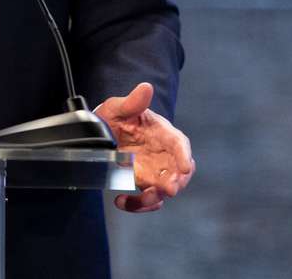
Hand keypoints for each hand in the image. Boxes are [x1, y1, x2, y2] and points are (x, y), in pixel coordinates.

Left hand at [95, 82, 194, 213]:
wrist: (105, 131)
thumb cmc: (118, 116)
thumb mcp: (119, 107)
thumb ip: (133, 101)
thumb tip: (146, 87)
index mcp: (162, 133)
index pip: (180, 144)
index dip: (184, 156)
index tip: (186, 167)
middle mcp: (164, 155)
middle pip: (179, 172)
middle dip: (176, 182)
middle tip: (167, 189)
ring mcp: (155, 171)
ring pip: (164, 190)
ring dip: (155, 197)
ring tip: (141, 198)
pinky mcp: (144, 183)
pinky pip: (147, 199)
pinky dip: (137, 204)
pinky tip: (121, 201)